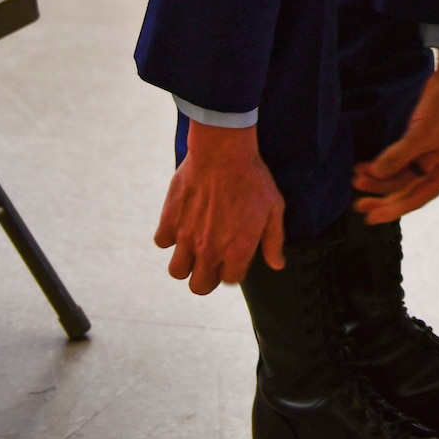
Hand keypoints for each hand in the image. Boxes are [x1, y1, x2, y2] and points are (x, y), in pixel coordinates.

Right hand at [154, 121, 285, 293]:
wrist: (223, 152)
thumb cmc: (252, 179)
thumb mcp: (274, 210)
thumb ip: (274, 241)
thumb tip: (276, 264)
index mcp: (236, 250)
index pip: (230, 280)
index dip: (233, 270)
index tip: (234, 256)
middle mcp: (209, 250)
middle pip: (199, 286)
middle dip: (206, 278)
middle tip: (211, 260)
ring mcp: (186, 237)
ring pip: (177, 272)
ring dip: (185, 263)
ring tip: (194, 247)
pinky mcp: (169, 220)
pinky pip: (162, 242)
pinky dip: (169, 237)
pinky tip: (182, 224)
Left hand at [352, 49, 438, 223]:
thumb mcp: (420, 133)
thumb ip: (397, 157)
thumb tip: (375, 174)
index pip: (416, 198)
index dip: (392, 209)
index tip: (369, 218)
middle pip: (407, 189)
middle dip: (382, 193)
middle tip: (357, 202)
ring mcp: (432, 158)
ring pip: (401, 176)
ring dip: (379, 176)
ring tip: (356, 175)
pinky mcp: (424, 146)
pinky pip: (401, 162)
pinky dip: (385, 164)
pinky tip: (367, 166)